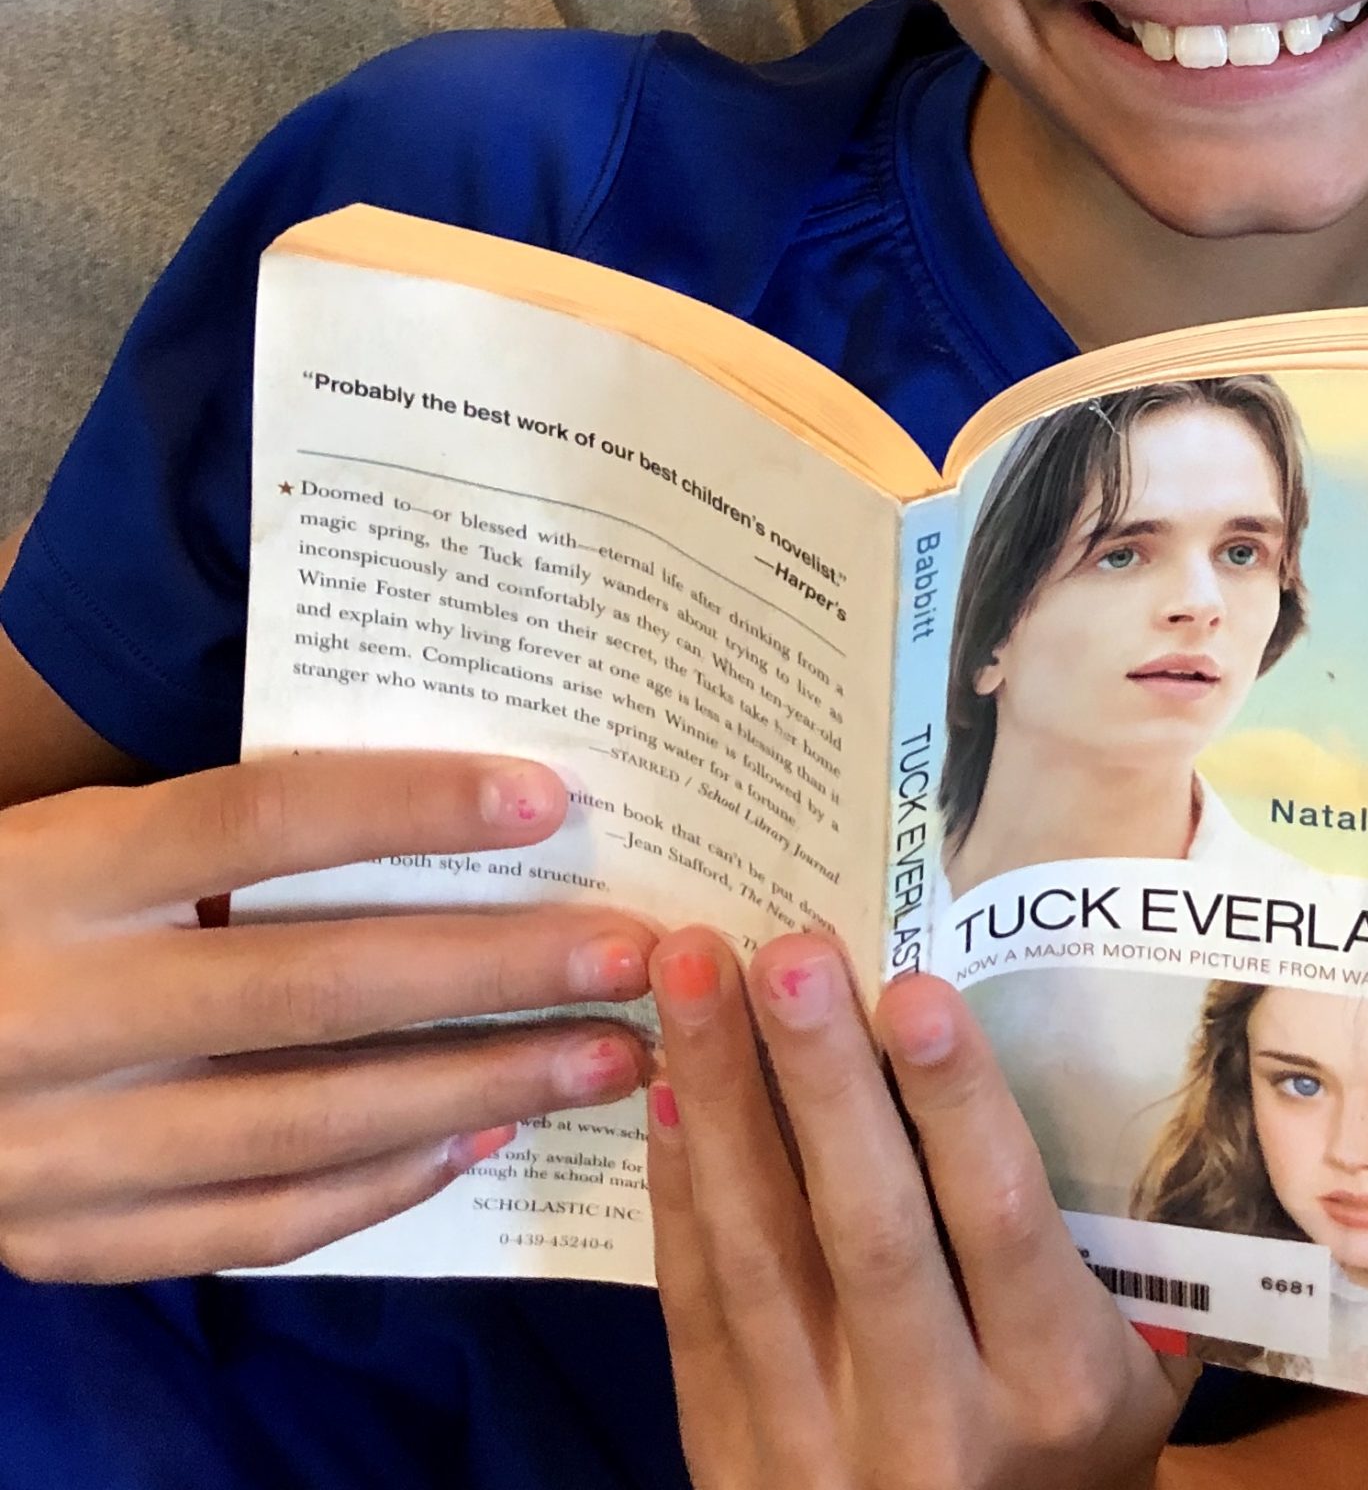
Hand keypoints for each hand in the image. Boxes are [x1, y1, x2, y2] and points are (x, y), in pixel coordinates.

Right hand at [0, 753, 656, 1281]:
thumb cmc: (10, 912)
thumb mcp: (82, 837)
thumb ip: (223, 832)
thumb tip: (447, 806)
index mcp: (67, 871)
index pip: (264, 820)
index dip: (409, 806)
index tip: (548, 798)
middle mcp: (64, 1008)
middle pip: (319, 985)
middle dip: (498, 971)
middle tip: (634, 952)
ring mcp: (63, 1142)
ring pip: (310, 1120)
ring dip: (480, 1088)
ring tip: (607, 1057)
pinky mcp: (67, 1240)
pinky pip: (255, 1221)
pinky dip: (382, 1184)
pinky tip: (484, 1140)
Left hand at [647, 927, 1194, 1489]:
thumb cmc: (1071, 1433)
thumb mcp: (1130, 1354)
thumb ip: (1088, 1225)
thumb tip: (1030, 1024)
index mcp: (1056, 1386)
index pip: (1002, 1221)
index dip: (956, 1103)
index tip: (914, 987)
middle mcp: (938, 1429)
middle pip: (868, 1228)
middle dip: (822, 1077)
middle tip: (788, 949)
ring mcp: (818, 1455)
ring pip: (760, 1256)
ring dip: (721, 1100)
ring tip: (695, 975)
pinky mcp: (729, 1465)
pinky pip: (695, 1310)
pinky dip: (677, 1192)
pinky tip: (665, 1088)